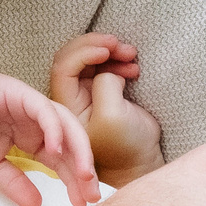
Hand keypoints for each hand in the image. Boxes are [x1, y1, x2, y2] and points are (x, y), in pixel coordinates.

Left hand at [47, 33, 161, 182]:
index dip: (83, 53)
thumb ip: (104, 87)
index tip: (106, 51)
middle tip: (119, 44)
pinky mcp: (101, 91)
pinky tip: (133, 67)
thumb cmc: (126, 145)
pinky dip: (117, 61)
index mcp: (66, 105)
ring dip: (110, 51)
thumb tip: (106, 71)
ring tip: (131, 54)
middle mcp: (71, 96)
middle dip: (96, 46)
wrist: (141, 162)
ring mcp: (86, 93)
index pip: (64, 68)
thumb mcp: (113, 116)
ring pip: (89, 59)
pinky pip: (103, 66)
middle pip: (73, 57)